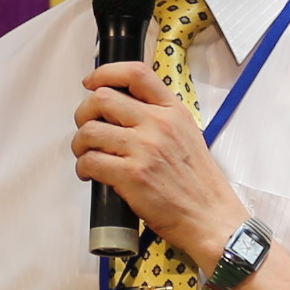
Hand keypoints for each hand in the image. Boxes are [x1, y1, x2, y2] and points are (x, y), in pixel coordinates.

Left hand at [74, 60, 246, 261]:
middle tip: (86, 127)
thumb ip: (160, 117)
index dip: (105, 72)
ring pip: (89, 130)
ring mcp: (144, 149)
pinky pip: (89, 161)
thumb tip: (123, 109)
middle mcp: (158, 124)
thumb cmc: (198, 183)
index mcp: (173, 111)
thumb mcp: (187, 135)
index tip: (92, 82)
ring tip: (87, 154)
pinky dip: (83, 168)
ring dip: (79, 143)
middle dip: (83, 112)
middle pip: (102, 98)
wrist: (210, 217)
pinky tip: (91, 174)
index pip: (136, 73)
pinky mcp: (131, 175)